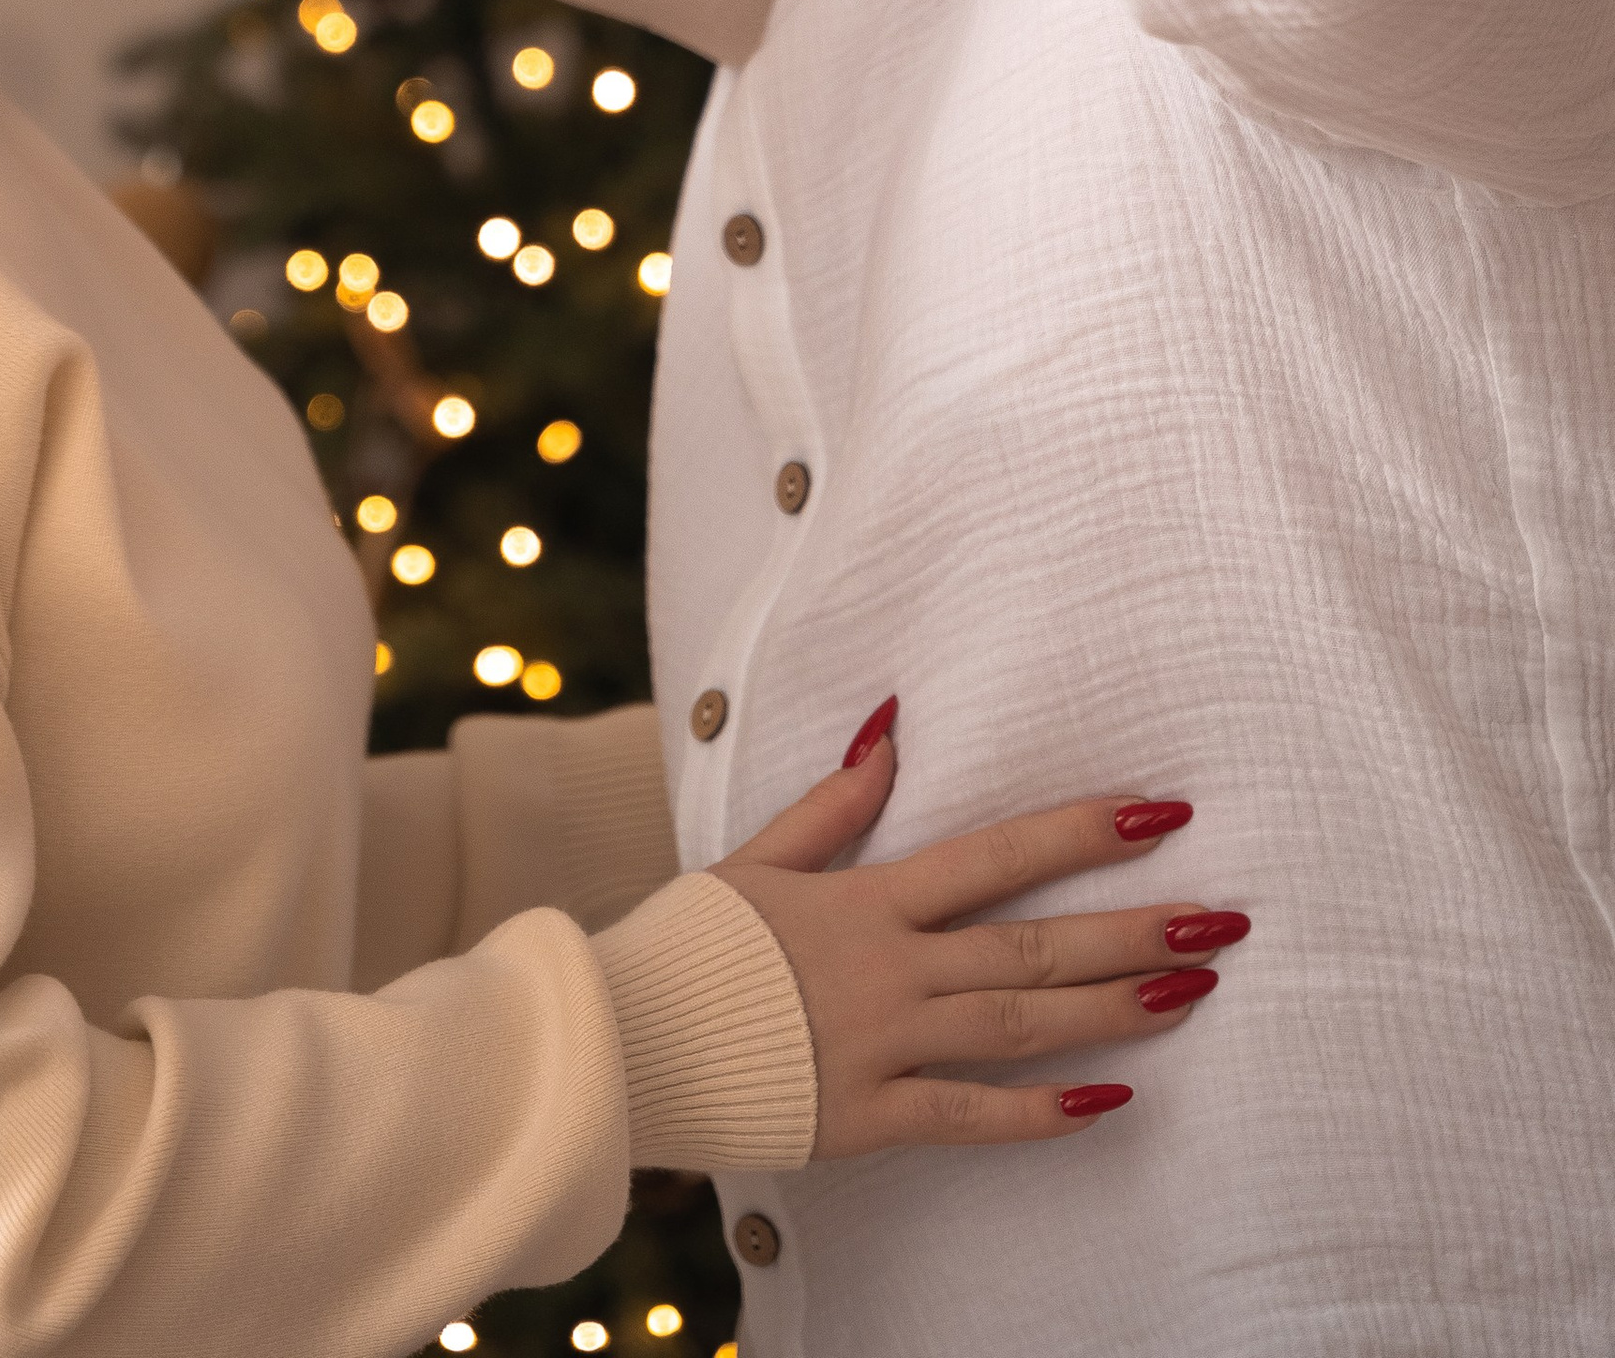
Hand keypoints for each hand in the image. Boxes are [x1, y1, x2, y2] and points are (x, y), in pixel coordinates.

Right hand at [718, 732, 1234, 1152]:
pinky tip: (1109, 1102)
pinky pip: (970, 1115)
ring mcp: (882, 1044)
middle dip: (1131, 929)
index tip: (1160, 812)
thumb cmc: (688, 945)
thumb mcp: (754, 858)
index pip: (997, 854)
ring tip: (1191, 993)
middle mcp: (887, 967)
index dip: (1082, 832)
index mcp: (865, 899)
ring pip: (1020, 1026)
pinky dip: (1039, 1113)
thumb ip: (833, 803)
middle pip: (1032, 945)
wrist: (622, 1037)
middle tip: (1221, 920)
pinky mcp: (867, 1117)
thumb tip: (892, 725)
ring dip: (1112, 1009)